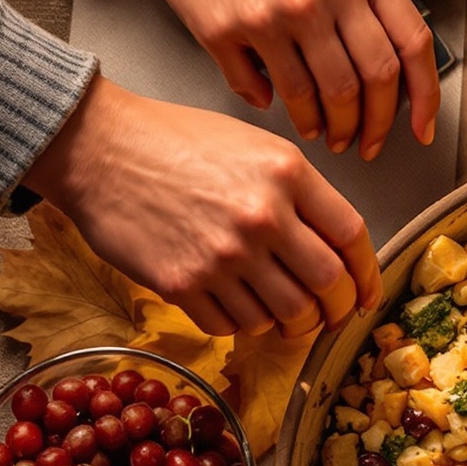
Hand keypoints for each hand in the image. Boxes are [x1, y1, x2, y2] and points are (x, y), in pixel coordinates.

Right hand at [29, 75, 383, 338]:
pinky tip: (237, 307)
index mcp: (287, 174)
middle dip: (337, 309)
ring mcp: (223, 255)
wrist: (99, 149)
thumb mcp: (252, 145)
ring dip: (292, 324)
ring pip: (286, 315)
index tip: (366, 293)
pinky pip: (234, 326)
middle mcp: (262, 216)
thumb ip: (298, 191)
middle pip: (328, 285)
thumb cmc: (173, 140)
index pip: (352, 237)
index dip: (367, 275)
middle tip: (331, 315)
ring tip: (285, 315)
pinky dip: (243, 325)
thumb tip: (334, 246)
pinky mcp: (183, 283)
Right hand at [96, 0, 438, 160]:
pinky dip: (278, 109)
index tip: (421, 131)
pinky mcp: (231, 27)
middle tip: (363, 144)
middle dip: (373, 126)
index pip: (412, 45)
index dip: (424, 99)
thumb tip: (383, 69)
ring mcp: (281, 10)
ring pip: (324, 93)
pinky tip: (279, 109)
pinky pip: (265, 88)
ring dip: (328, 125)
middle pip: (374, 80)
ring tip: (324, 133)